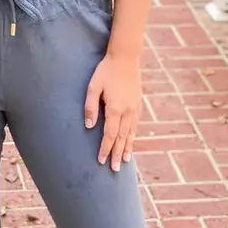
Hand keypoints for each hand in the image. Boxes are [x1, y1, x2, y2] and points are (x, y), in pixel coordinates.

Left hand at [84, 53, 141, 170]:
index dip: (105, 149)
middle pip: (121, 138)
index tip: (101, 161)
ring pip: (131, 133)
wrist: (125, 58)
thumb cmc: (105, 71)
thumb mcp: (93, 86)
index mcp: (115, 108)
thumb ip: (90, 107)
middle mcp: (127, 111)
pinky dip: (133, 136)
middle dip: (117, 154)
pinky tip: (131, 142)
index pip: (109, 135)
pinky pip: (135, 125)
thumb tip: (89, 126)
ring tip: (124, 161)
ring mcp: (135, 108)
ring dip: (127, 148)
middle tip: (114, 170)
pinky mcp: (138, 104)